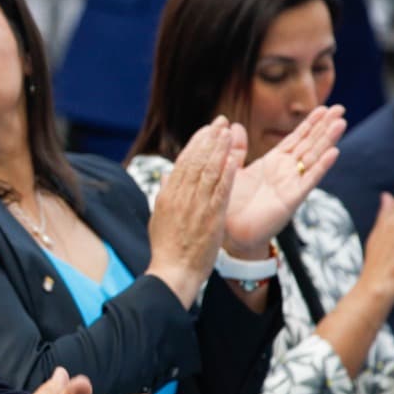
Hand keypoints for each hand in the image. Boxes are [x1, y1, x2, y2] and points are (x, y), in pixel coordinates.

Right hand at [146, 116, 240, 306]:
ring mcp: (195, 206)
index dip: (196, 143)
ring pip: (208, 170)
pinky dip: (227, 172)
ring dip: (219, 149)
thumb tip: (167, 176)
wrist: (173, 271)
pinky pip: (220, 190)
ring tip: (228, 132)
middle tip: (220, 122)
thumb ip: (165, 194)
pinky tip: (235, 158)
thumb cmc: (166, 249)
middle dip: (209, 139)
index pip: (183, 162)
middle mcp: (180, 196)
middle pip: (196, 160)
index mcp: (167, 195)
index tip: (207, 129)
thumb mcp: (159, 217)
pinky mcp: (210, 217)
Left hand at [223, 105, 345, 256]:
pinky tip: (335, 152)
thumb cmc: (231, 204)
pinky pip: (309, 180)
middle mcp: (286, 171)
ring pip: (313, 158)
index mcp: (273, 163)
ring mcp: (291, 184)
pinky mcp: (292, 199)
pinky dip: (321, 166)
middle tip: (340, 108)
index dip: (310, 123)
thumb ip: (236, 148)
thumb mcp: (231, 169)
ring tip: (341, 123)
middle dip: (324, 126)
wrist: (231, 232)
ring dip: (328, 140)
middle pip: (310, 144)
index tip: (324, 107)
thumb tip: (234, 125)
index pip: (296, 138)